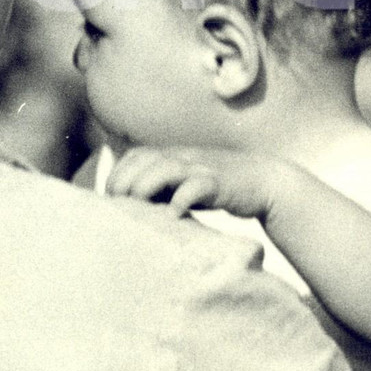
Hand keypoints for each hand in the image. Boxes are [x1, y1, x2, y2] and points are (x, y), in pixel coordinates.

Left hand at [105, 146, 290, 221]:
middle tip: (116, 204)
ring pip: (167, 167)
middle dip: (125, 180)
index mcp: (172, 155)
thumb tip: (128, 209)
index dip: (117, 174)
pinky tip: (173, 215)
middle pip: (145, 159)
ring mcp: (201, 167)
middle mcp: (183, 157)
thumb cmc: (216, 187)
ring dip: (146, 184)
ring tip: (136, 205)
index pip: (135, 155)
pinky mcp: (219, 182)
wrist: (262, 181)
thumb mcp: (184, 184)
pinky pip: (197, 186)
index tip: (108, 199)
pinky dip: (182, 199)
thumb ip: (160, 189)